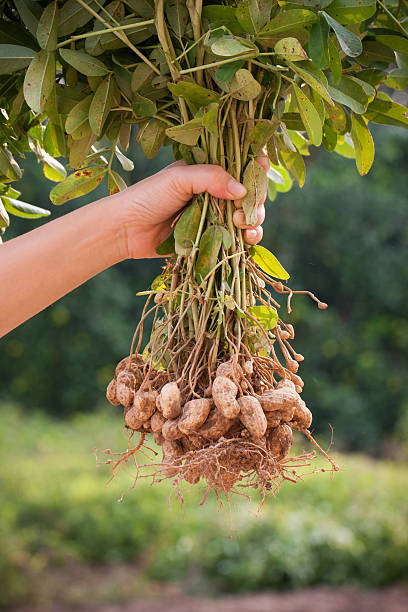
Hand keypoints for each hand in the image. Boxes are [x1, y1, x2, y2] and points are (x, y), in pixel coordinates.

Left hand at [117, 156, 268, 258]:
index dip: (255, 166)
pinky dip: (247, 239)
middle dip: (256, 200)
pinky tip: (246, 239)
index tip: (263, 167)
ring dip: (254, 221)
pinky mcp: (211, 239)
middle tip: (245, 210)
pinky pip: (236, 239)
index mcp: (207, 172)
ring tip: (244, 226)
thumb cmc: (148, 197)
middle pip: (250, 194)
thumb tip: (243, 190)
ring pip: (248, 217)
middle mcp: (215, 193)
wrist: (126, 230)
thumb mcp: (179, 179)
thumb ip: (211, 178)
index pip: (240, 165)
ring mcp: (215, 217)